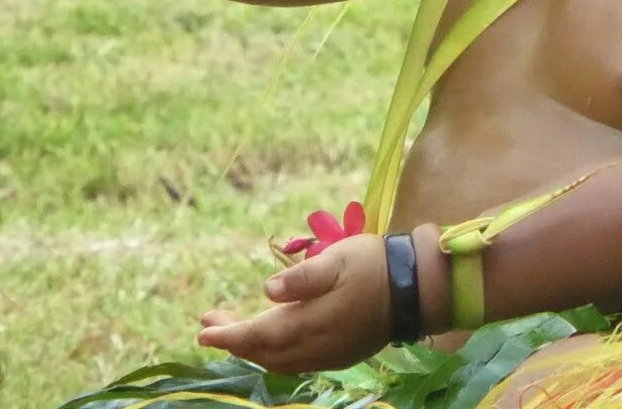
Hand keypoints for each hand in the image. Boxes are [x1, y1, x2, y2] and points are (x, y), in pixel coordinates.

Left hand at [198, 233, 391, 374]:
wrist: (418, 288)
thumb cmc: (377, 265)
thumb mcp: (340, 259)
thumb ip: (303, 278)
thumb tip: (266, 290)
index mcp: (314, 321)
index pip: (261, 334)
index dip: (230, 335)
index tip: (203, 330)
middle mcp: (318, 345)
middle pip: (266, 352)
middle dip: (234, 340)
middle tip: (209, 323)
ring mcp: (330, 354)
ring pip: (280, 362)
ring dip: (253, 348)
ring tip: (233, 330)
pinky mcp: (341, 355)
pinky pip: (298, 363)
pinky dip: (275, 355)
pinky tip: (272, 340)